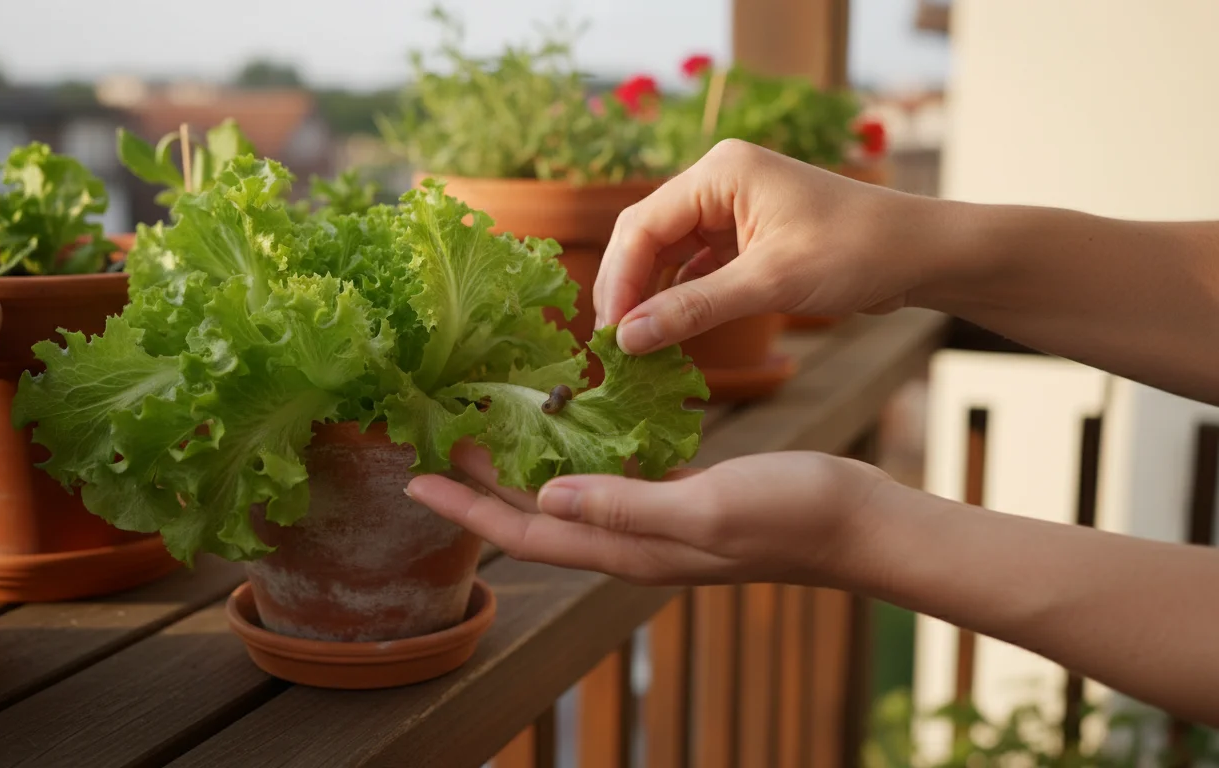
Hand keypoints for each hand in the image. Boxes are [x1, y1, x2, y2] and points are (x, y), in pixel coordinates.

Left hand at [406, 441, 893, 586]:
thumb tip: (547, 497)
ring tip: (485, 435)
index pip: (527, 534)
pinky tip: (569, 430)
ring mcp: (655, 524)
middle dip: (480, 490)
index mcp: (630, 548)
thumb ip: (627, 506)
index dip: (468, 512)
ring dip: (521, 472)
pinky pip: (607, 481)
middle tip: (436, 445)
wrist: (856, 522)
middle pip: (535, 519)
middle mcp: (631, 542)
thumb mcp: (707, 507)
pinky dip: (574, 457)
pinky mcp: (679, 501)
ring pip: (567, 499)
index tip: (415, 481)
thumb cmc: (791, 514)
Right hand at [596, 139, 941, 354]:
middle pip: (647, 237)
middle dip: (628, 289)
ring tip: (636, 345)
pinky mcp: (745, 235)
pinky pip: (695, 267)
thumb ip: (694, 310)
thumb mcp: (770, 283)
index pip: (642, 225)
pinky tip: (669, 332)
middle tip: (614, 345)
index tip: (611, 334)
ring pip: (667, 254)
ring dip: (651, 297)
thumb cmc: (857, 252)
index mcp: (719, 172)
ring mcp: (730, 208)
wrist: (921, 253)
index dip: (619, 281)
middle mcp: (718, 182)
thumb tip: (629, 340)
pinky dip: (680, 299)